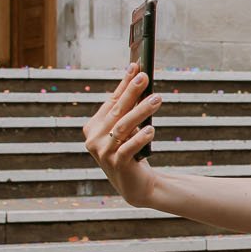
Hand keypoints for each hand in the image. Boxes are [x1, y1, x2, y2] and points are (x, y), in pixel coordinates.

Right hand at [82, 69, 161, 205]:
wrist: (136, 185)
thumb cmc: (132, 152)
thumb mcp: (128, 130)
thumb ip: (130, 110)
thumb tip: (140, 80)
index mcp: (93, 127)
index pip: (111, 101)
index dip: (124, 84)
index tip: (136, 66)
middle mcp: (93, 139)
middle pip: (116, 111)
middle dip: (132, 92)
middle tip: (145, 77)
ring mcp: (103, 153)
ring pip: (123, 128)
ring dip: (141, 111)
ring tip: (157, 99)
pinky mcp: (115, 165)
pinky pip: (127, 148)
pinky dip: (139, 138)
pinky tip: (151, 129)